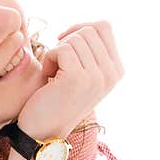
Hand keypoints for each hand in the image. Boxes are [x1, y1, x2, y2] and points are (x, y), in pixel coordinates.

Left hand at [18, 21, 123, 138]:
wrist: (42, 132)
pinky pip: (61, 48)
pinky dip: (48, 59)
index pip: (104, 27)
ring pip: (75, 38)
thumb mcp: (82, 73)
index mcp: (116, 71)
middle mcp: (112, 74)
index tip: (64, 45)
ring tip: (53, 74)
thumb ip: (92, 52)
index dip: (79, 29)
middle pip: (89, 29)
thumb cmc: (55, 98)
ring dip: (56, 52)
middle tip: (57, 64)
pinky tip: (48, 78)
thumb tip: (88, 26)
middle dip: (67, 42)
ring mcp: (97, 77)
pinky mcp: (78, 79)